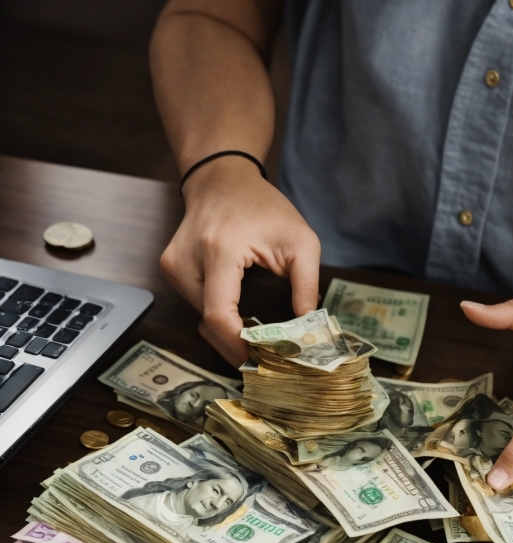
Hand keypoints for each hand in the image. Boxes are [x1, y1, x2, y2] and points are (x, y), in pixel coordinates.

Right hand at [160, 156, 319, 365]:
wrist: (221, 178)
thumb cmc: (263, 206)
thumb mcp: (301, 241)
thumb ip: (307, 286)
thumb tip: (308, 330)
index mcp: (219, 250)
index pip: (219, 314)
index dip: (237, 345)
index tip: (260, 361)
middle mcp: (187, 260)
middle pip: (207, 323)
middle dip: (236, 346)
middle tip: (265, 360)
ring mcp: (173, 265)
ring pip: (200, 318)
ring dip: (227, 333)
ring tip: (256, 340)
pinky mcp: (171, 269)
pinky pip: (195, 306)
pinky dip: (218, 318)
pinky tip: (239, 322)